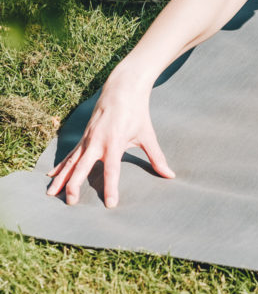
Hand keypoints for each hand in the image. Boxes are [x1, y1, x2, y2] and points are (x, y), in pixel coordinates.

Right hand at [46, 72, 173, 207]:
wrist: (122, 88)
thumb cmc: (137, 113)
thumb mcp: (148, 135)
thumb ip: (157, 157)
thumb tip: (170, 175)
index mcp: (114, 142)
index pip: (111, 169)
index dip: (111, 187)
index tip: (110, 204)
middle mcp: (97, 141)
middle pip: (83, 167)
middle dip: (75, 185)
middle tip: (71, 203)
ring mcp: (88, 138)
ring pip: (71, 162)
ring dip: (61, 178)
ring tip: (51, 194)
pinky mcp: (84, 136)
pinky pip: (70, 154)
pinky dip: (60, 166)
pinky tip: (51, 176)